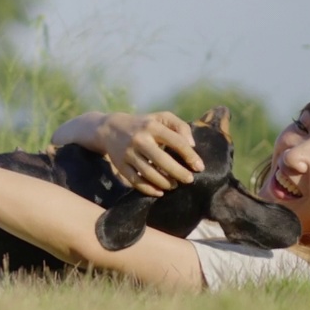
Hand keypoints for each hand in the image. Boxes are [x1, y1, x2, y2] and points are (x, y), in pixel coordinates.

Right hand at [54, 111, 202, 196]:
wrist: (110, 128)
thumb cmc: (143, 124)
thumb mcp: (161, 118)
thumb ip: (180, 126)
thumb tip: (192, 145)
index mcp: (152, 126)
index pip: (176, 142)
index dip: (190, 156)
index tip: (199, 167)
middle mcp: (139, 139)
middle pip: (163, 161)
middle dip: (179, 173)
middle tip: (189, 180)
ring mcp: (128, 154)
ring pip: (150, 173)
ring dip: (165, 183)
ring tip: (174, 185)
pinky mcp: (120, 166)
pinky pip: (136, 182)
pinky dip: (149, 190)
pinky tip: (160, 192)